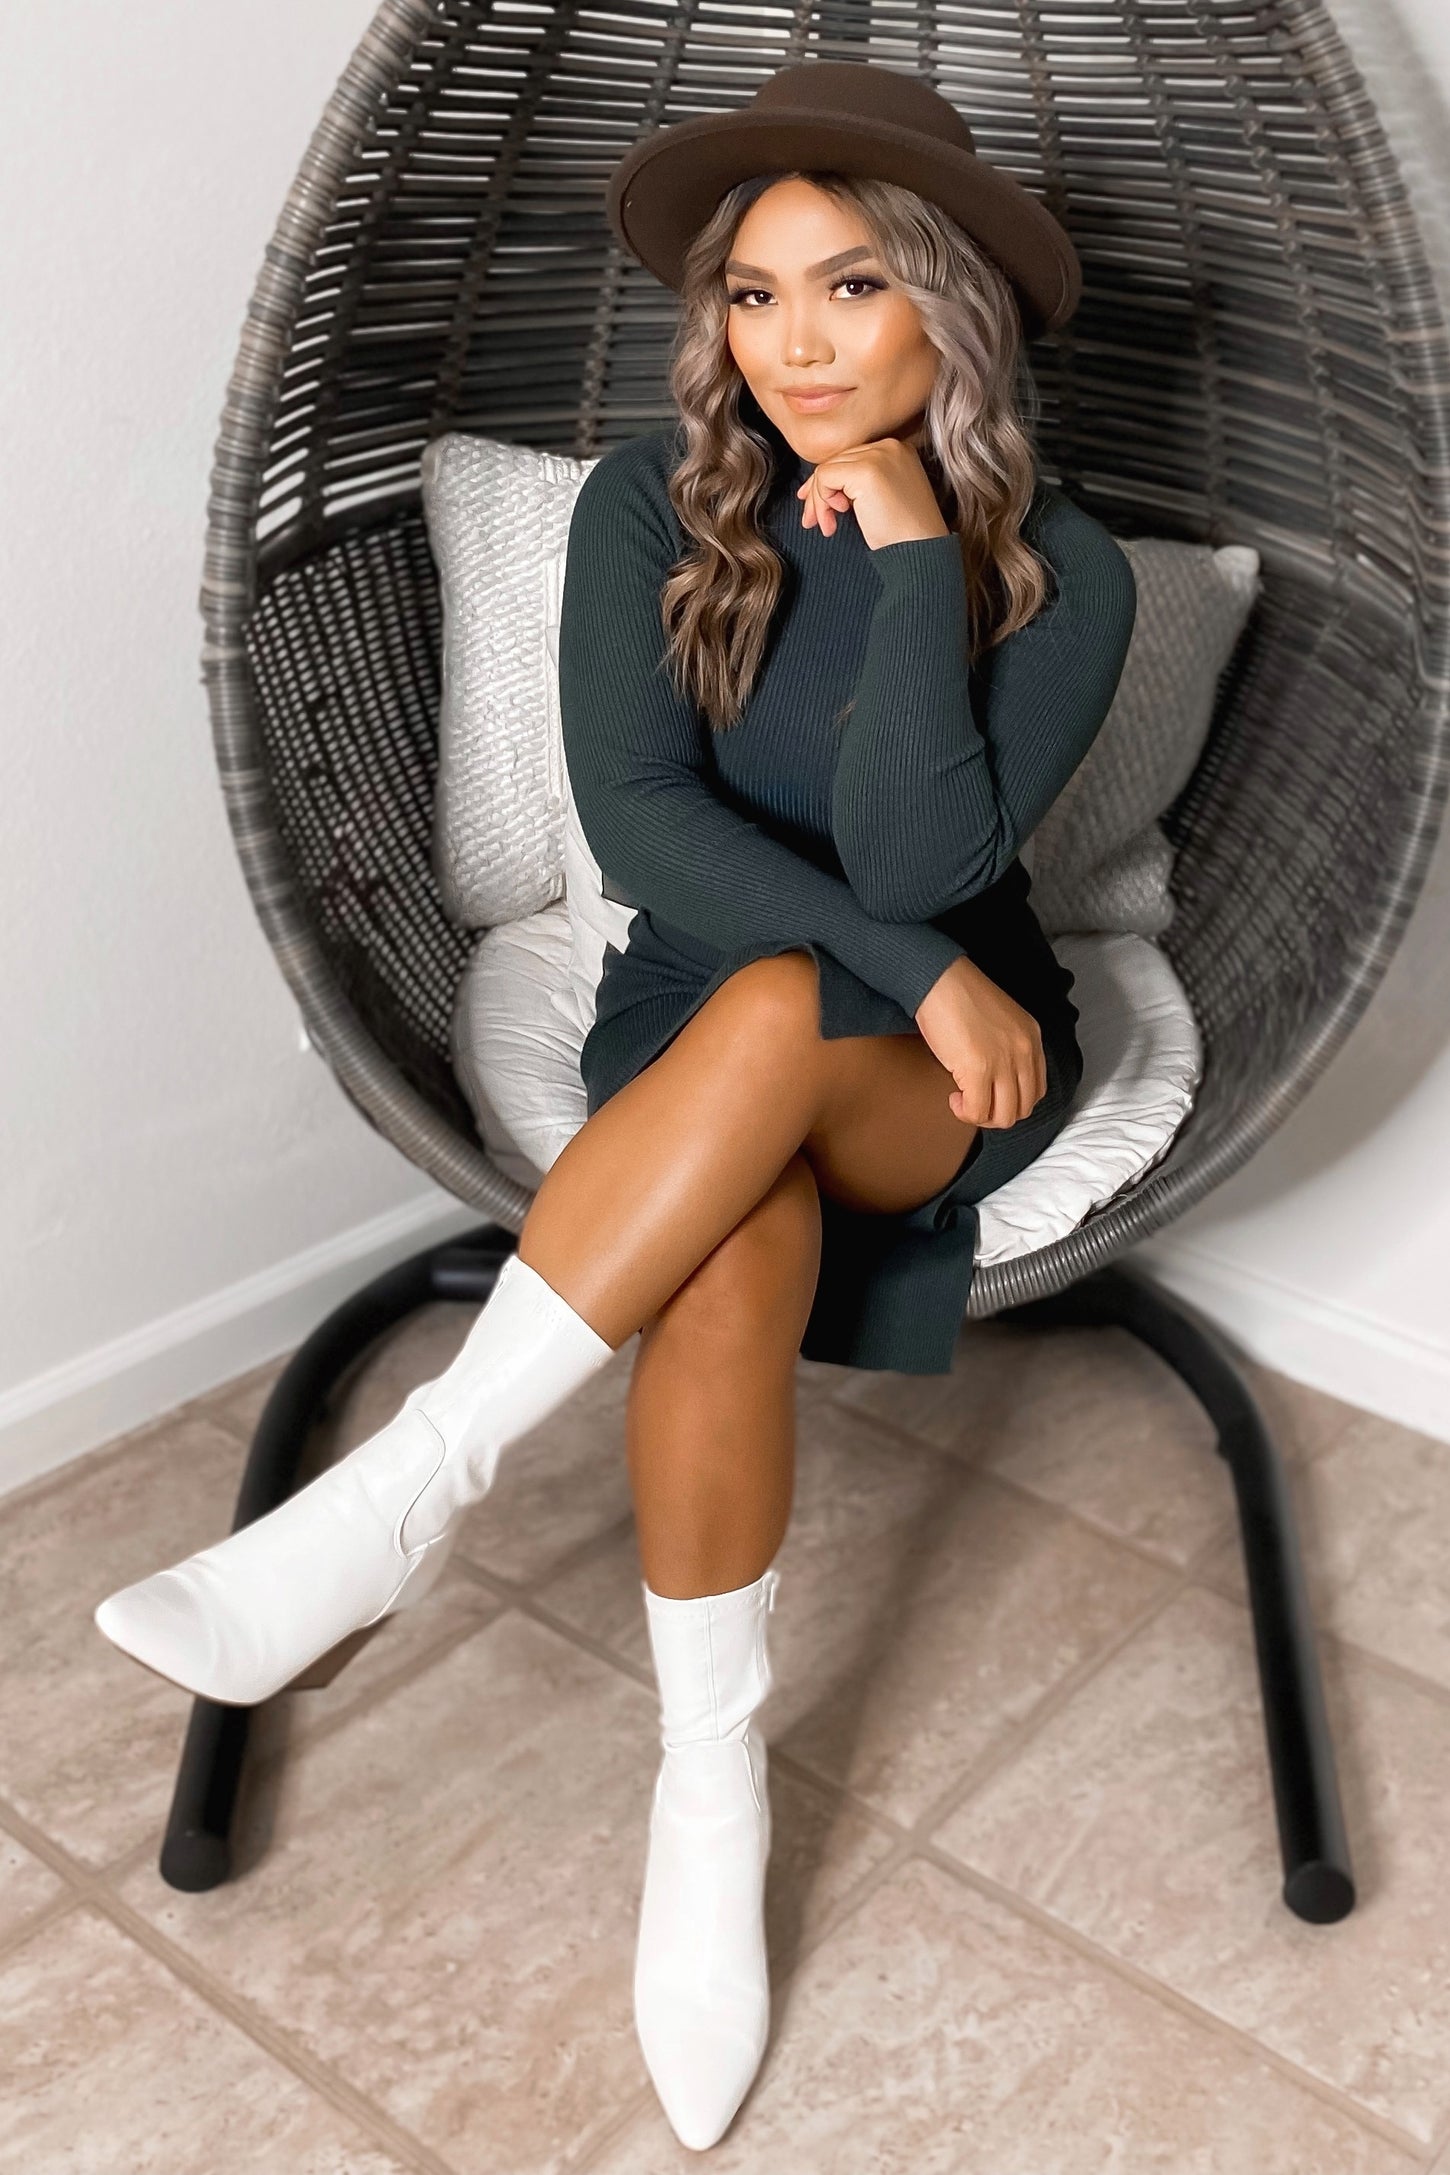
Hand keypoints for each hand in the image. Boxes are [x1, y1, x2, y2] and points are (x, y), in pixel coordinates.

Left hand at [797, 436, 950, 551]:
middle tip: (813, 521)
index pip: (850, 458)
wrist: (921, 551)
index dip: (829, 482)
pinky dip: (821, 502)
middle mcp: (889, 446)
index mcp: (897, 450)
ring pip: (827, 469)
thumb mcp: (881, 498)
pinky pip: (824, 477)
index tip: (816, 503)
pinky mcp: (866, 471)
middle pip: (837, 461)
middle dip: (818, 494)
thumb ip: (858, 483)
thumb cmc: (904, 534)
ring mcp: (879, 456)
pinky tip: (835, 521)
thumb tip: (819, 482)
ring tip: (828, 526)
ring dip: (819, 502)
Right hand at [913, 956, 1046, 1128]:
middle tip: (976, 1104)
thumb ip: (1007, 1047)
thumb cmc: (960, 995)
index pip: (1036, 1089)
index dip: (1012, 1101)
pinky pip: (977, 1111)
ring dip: (982, 1117)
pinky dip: (965, 1113)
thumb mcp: (1000, 1021)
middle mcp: (1024, 1052)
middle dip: (998, 1114)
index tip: (991, 1096)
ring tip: (964, 1102)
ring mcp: (1004, 1062)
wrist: (939, 979)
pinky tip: (954, 1098)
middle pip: (1023, 1108)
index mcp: (1031, 1038)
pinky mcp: (979, 1069)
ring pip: (1004, 1116)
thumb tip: (994, 1079)